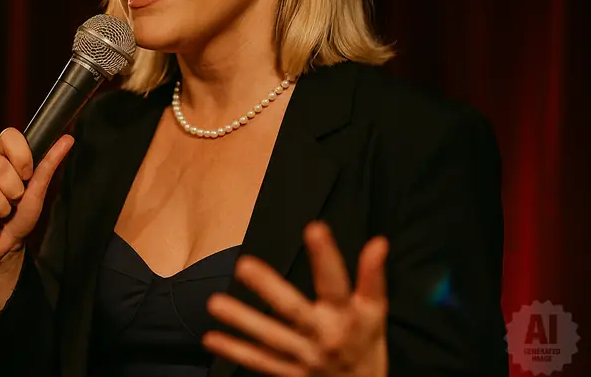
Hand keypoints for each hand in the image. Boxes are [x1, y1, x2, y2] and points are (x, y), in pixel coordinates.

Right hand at [0, 128, 73, 267]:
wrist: (6, 247)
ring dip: (1, 211)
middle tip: (12, 202)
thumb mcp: (37, 191)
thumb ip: (49, 164)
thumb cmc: (20, 216)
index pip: (8, 136)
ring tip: (0, 215)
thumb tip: (68, 139)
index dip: (22, 156)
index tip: (27, 176)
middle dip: (13, 192)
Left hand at [204, 222, 388, 376]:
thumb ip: (372, 278)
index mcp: (347, 317)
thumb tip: (379, 242)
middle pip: (294, 310)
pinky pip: (260, 362)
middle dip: (270, 288)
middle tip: (244, 265)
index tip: (314, 228)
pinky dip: (235, 350)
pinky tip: (211, 337)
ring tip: (214, 303)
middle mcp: (324, 337)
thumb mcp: (375, 314)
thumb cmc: (366, 346)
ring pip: (270, 338)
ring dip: (242, 321)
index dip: (327, 257)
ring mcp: (304, 358)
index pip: (336, 283)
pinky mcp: (289, 375)